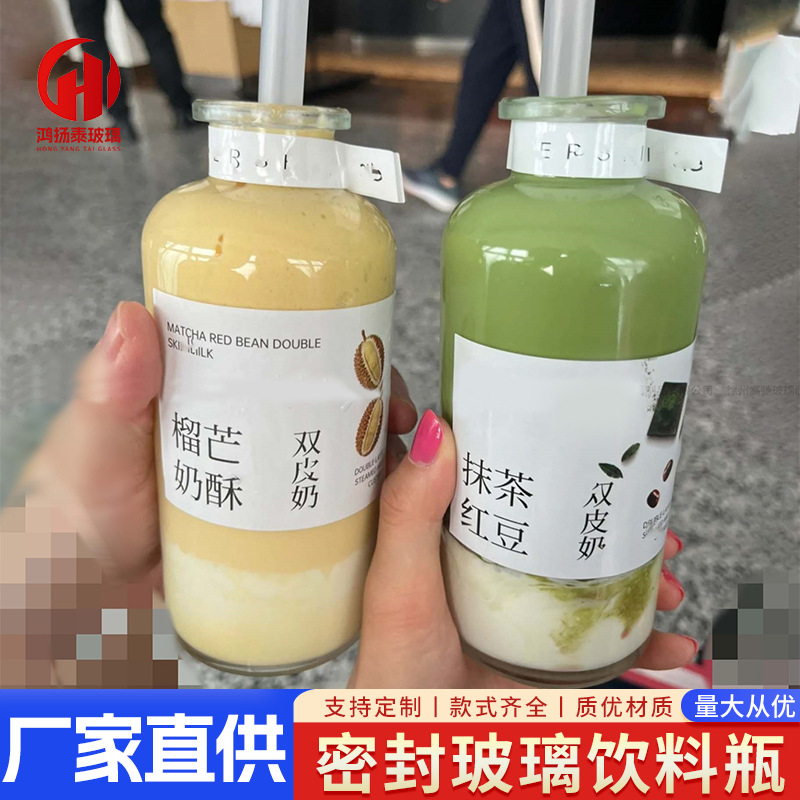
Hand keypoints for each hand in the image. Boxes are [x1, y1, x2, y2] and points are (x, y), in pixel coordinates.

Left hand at [22, 302, 417, 588]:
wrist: (83, 595)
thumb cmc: (78, 512)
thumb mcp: (94, 444)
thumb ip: (110, 391)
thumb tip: (136, 320)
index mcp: (204, 386)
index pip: (271, 343)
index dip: (322, 336)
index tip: (363, 342)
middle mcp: (239, 421)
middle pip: (316, 394)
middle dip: (364, 395)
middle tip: (393, 409)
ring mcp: (257, 470)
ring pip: (327, 445)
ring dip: (369, 444)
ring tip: (398, 456)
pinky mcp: (268, 518)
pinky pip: (321, 499)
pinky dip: (356, 496)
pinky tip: (383, 499)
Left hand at [351, 411, 695, 687]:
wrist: (424, 738)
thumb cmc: (396, 659)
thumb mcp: (400, 580)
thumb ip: (409, 511)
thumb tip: (433, 426)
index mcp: (441, 521)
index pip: (462, 451)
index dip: (488, 418)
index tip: (520, 392)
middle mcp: (485, 546)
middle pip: (547, 501)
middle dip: (598, 494)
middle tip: (642, 492)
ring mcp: (520, 590)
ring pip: (584, 557)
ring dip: (634, 561)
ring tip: (669, 567)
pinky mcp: (544, 635)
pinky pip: (602, 628)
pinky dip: (642, 635)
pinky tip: (671, 639)